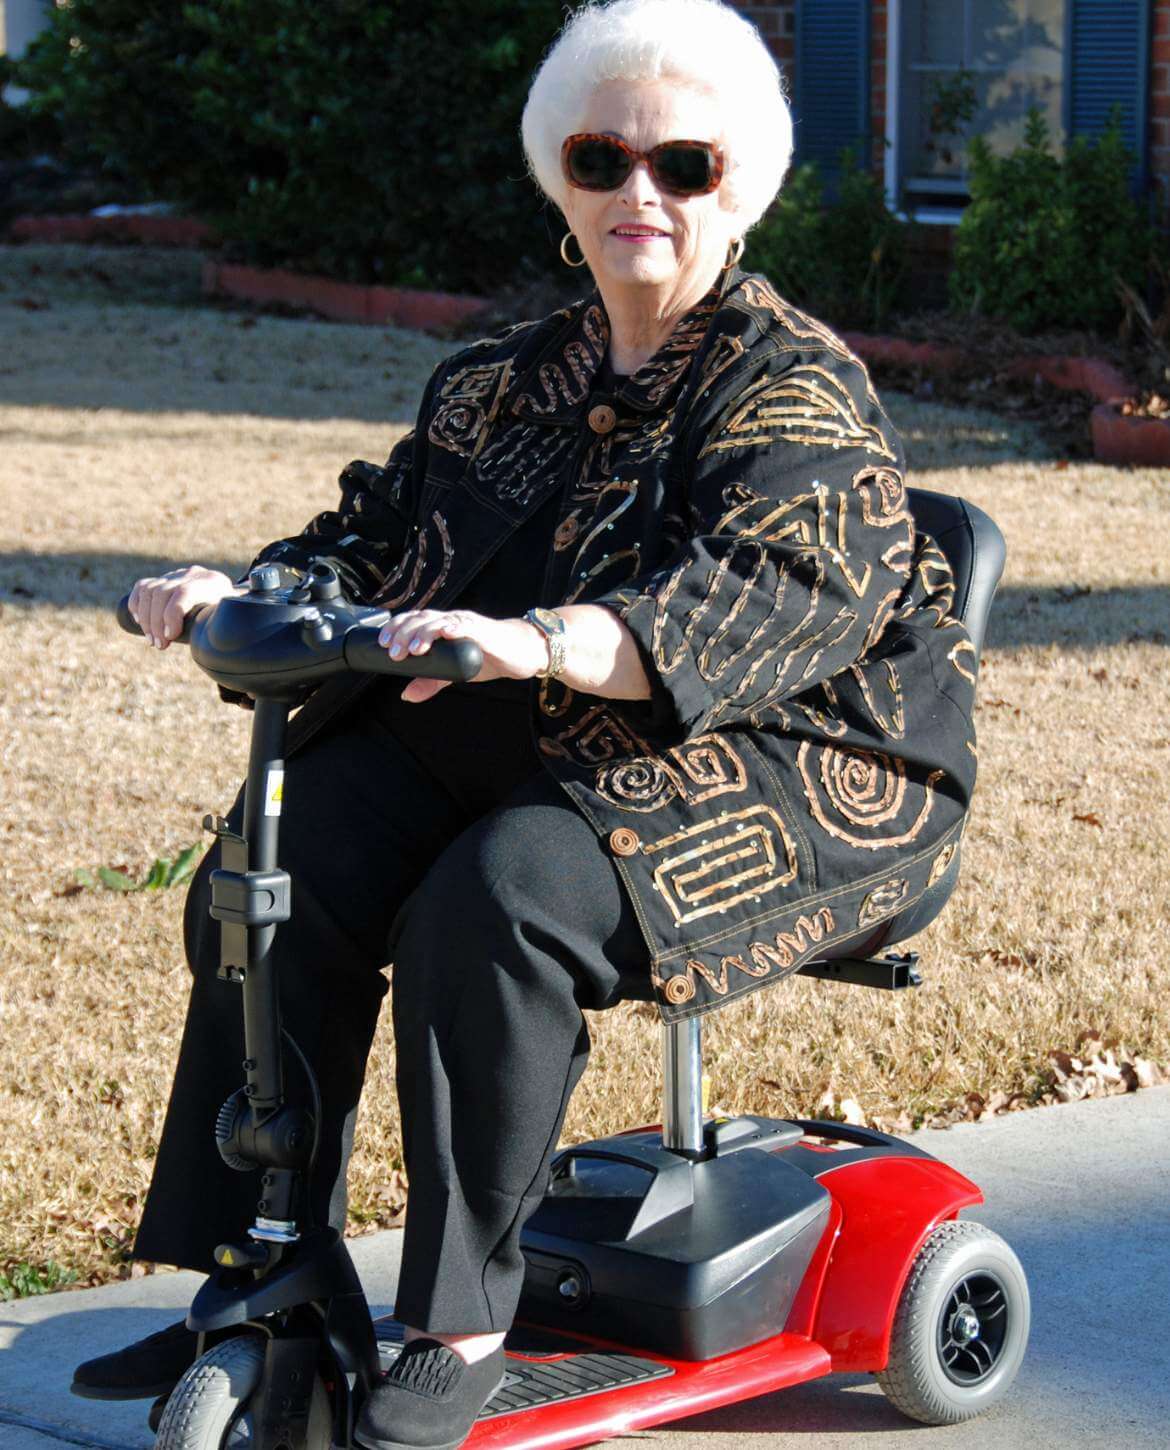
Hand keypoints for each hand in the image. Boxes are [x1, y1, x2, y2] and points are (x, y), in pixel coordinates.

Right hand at [128, 565, 238, 648]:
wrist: (228, 600)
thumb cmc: (229, 617)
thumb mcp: (232, 621)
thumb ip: (226, 627)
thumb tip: (217, 644)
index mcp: (212, 582)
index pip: (184, 592)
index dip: (172, 614)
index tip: (170, 636)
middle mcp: (193, 575)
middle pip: (162, 592)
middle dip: (156, 622)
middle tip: (160, 645)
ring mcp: (177, 575)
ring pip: (150, 590)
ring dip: (145, 618)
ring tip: (153, 640)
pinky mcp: (164, 579)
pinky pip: (143, 586)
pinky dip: (137, 604)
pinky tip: (140, 621)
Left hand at [377, 608, 547, 702]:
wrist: (522, 654)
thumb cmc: (489, 656)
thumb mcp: (454, 671)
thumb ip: (431, 681)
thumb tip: (406, 694)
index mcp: (443, 627)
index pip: (413, 621)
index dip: (396, 628)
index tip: (382, 643)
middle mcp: (452, 620)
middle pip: (421, 619)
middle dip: (403, 633)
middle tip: (391, 651)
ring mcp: (467, 623)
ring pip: (438, 621)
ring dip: (422, 634)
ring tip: (412, 649)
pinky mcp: (483, 631)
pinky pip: (465, 626)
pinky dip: (452, 628)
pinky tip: (442, 634)